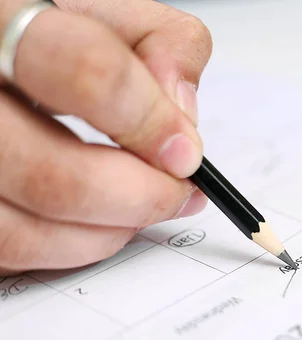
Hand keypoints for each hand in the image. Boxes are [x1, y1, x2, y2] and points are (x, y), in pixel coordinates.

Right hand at [0, 0, 211, 274]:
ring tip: (136, 209)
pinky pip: (8, 256)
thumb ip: (159, 43)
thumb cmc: (44, 40)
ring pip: (24, 235)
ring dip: (105, 236)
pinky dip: (63, 251)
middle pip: (55, 178)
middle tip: (176, 193)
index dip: (151, 123)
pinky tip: (89, 221)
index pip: (87, 74)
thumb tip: (182, 113)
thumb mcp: (101, 13)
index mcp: (0, 23)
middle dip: (140, 199)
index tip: (186, 154)